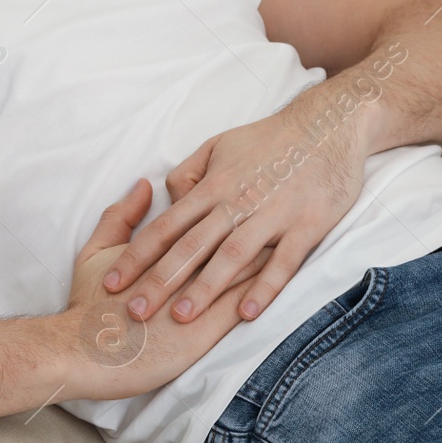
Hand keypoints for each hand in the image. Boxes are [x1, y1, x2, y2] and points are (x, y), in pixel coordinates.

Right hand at [56, 178, 268, 402]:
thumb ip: (121, 217)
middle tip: (278, 202)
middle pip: (227, 237)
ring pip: (240, 270)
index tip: (247, 184)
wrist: (82, 352)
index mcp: (162, 245)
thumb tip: (142, 186)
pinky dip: (260, 298)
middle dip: (253, 220)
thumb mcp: (96, 253)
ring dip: (264, 254)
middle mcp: (184, 268)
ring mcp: (196, 301)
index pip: (201, 218)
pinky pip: (241, 308)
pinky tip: (279, 288)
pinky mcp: (204, 334)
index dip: (224, 202)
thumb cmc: (88, 303)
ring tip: (288, 238)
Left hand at [102, 104, 367, 324]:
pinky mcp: (307, 225)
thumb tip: (165, 201)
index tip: (112, 282)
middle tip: (135, 311)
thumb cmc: (269, 140)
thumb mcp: (217, 146)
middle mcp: (237, 202)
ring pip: (232, 256)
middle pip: (191, 246)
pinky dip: (265, 287)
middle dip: (160, 280)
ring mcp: (272, 214)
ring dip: (206, 288)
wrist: (329, 124)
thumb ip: (187, 175)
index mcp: (213, 186)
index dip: (136, 256)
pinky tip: (247, 313)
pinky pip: (283, 261)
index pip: (165, 226)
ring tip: (181, 318)